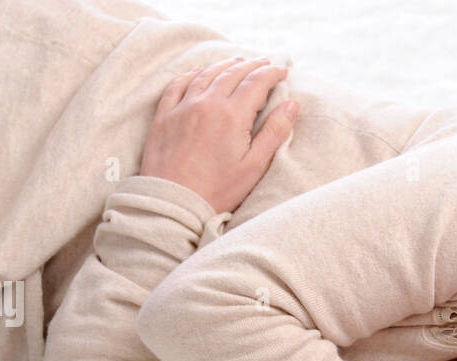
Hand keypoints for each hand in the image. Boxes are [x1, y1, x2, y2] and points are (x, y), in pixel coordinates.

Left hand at [139, 55, 297, 213]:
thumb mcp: (254, 166)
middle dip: (252, 65)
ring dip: (224, 65)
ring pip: (206, 74)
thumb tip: (292, 104)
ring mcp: (183, 107)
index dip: (272, 73)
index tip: (283, 71)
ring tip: (237, 62)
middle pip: (232, 73)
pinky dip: (190, 74)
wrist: (173, 203)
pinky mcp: (164, 116)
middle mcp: (207, 103)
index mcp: (232, 115)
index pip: (256, 82)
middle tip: (264, 63)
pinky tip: (197, 71)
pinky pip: (177, 84)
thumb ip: (274, 133)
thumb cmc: (217, 190)